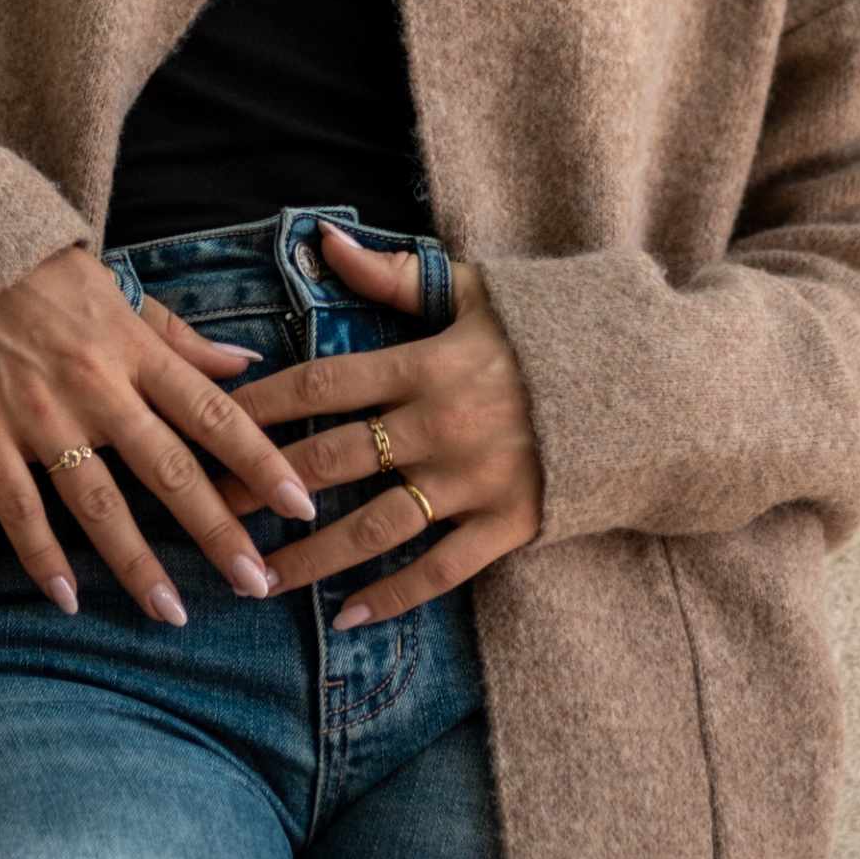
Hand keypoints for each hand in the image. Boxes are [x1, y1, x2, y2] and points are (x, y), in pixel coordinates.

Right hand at [0, 245, 319, 622]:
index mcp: (134, 350)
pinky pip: (18, 509)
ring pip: (98, 504)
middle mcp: (95, 386)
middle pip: (169, 469)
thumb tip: (247, 362)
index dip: (260, 460)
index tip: (300, 504)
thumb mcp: (118, 291)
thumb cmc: (41, 276)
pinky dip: (42, 557)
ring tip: (173, 613)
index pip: (212, 412)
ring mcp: (38, 416)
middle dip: (217, 530)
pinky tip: (69, 600)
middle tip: (257, 582)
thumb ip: (179, 337)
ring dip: (138, 565)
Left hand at [210, 219, 544, 625]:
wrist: (653, 385)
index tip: (208, 421)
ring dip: (312, 556)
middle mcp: (443, 425)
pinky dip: (393, 596)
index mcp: (429, 363)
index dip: (261, 403)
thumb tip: (324, 239)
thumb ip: (396, 276)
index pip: (324, 382)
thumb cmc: (556, 331)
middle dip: (263, 485)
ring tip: (260, 577)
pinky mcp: (511, 524)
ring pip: (375, 527)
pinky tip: (345, 618)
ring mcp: (476, 481)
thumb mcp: (479, 291)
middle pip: (333, 459)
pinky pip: (442, 570)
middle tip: (205, 507)